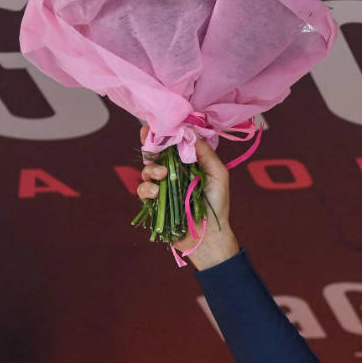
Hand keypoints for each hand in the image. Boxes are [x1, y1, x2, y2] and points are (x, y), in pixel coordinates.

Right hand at [137, 126, 238, 268]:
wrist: (208, 236)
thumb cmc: (217, 205)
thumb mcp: (218, 174)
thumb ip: (205, 152)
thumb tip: (189, 130)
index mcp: (190, 165)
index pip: (173, 145)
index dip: (163, 135)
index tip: (154, 126)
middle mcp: (175, 174)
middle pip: (156, 154)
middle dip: (149, 145)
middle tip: (147, 140)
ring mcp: (164, 188)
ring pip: (147, 170)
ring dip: (151, 169)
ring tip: (161, 175)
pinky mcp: (154, 203)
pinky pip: (143, 190)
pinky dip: (147, 188)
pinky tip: (156, 192)